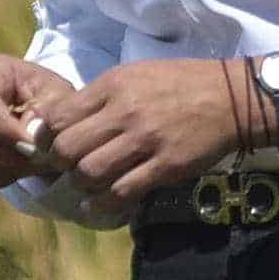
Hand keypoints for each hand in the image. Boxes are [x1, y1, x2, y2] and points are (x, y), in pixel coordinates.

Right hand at [0, 53, 66, 189]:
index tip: (32, 148)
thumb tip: (29, 135)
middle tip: (38, 161)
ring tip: (35, 165)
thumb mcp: (57, 93)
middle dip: (6, 153)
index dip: (4, 130)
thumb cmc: (49, 95)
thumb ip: (47, 110)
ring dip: (5, 167)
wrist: (40, 108)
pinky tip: (20, 169)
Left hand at [32, 58, 249, 206]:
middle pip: (67, 149)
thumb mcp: (136, 75)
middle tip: (68, 169)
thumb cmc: (181, 84)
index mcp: (113, 86)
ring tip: (87, 186)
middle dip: (60, 165)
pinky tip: (101, 203)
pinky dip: (104, 203)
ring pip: (89, 173)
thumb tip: (60, 121)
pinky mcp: (165, 166)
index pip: (58, 117)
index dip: (47, 138)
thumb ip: (99, 96)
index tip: (51, 147)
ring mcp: (146, 141)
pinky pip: (122, 191)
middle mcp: (124, 112)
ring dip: (82, 185)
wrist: (232, 98)